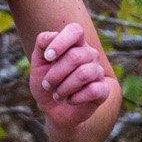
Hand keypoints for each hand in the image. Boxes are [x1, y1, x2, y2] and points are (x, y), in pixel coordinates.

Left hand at [28, 22, 119, 141]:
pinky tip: (70, 100)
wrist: (54, 110)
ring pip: (84, 73)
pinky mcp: (103, 90)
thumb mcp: (38, 64)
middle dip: (54, 74)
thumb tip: (51, 36)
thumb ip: (42, 45)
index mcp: (75, 44)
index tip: (48, 57)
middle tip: (47, 84)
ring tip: (57, 95)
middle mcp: (89, 55)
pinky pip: (93, 90)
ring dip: (63, 88)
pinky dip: (75, 98)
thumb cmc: (47, 83)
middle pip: (75, 56)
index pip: (75, 30)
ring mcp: (98, 72)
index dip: (61, 42)